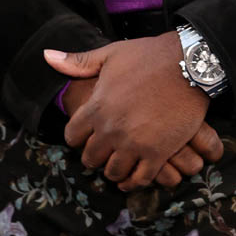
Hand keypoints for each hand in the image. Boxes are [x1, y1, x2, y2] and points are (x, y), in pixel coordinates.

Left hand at [44, 34, 222, 190]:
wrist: (189, 64)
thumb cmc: (149, 56)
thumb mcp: (111, 54)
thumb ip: (79, 62)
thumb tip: (46, 57)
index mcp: (97, 107)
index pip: (73, 137)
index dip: (78, 137)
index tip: (87, 135)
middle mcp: (111, 129)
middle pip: (91, 158)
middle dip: (95, 155)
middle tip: (104, 151)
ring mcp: (134, 144)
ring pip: (113, 172)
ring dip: (114, 169)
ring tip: (119, 163)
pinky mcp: (158, 153)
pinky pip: (140, 179)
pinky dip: (134, 181)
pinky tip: (133, 177)